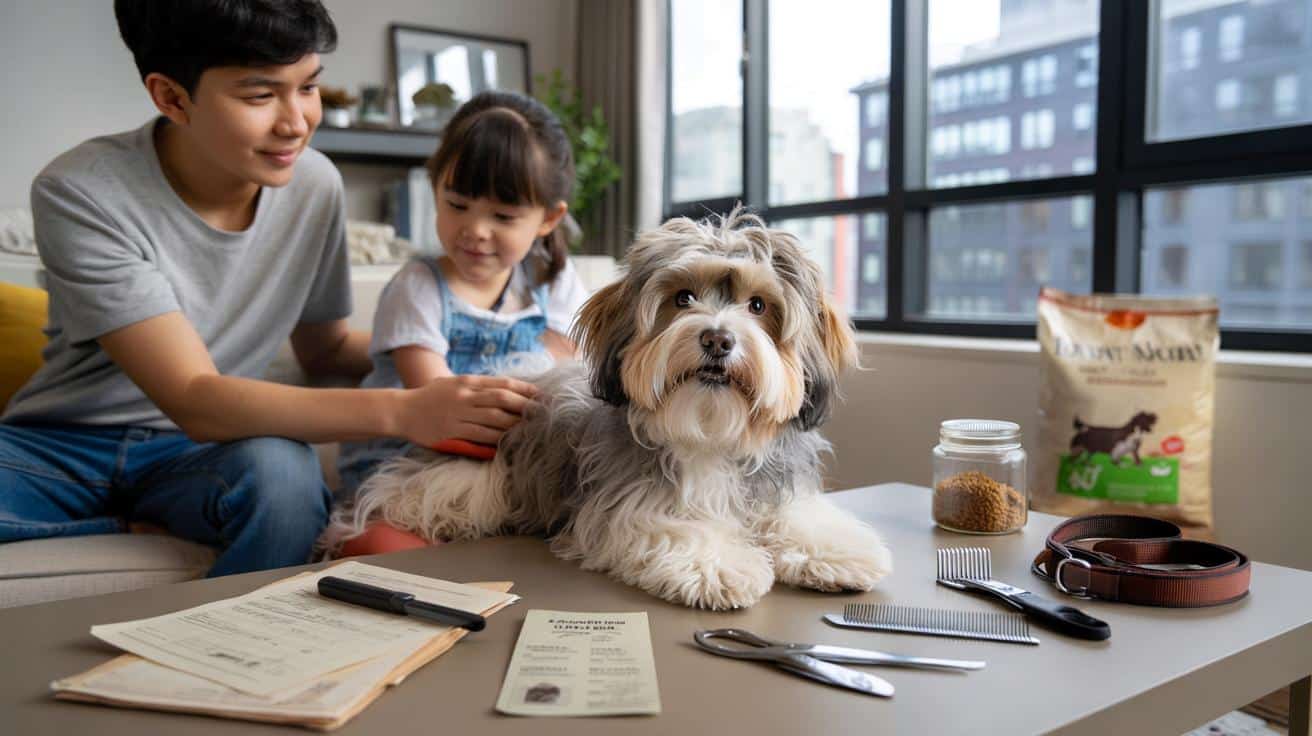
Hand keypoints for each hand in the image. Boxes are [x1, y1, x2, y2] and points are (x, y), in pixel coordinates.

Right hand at [399, 374, 538, 446]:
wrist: (401, 410)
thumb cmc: (430, 397)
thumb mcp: (452, 383)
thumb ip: (475, 386)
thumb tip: (502, 390)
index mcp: (467, 382)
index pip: (502, 383)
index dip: (524, 389)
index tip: (541, 395)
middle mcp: (465, 395)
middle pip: (502, 399)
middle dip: (525, 406)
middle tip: (543, 412)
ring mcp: (459, 413)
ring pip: (494, 418)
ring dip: (515, 424)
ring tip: (531, 428)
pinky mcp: (453, 431)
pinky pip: (481, 436)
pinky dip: (497, 439)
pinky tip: (509, 442)